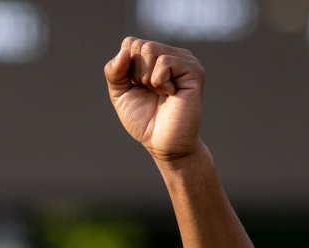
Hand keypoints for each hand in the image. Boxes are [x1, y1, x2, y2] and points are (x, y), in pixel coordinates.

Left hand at [104, 38, 204, 162]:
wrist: (163, 143)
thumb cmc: (144, 120)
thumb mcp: (120, 94)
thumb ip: (114, 72)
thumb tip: (123, 51)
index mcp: (154, 58)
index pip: (130, 43)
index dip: (125, 68)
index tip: (136, 87)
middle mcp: (171, 55)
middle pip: (138, 45)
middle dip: (136, 73)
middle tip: (150, 92)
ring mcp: (184, 61)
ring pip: (150, 49)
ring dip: (147, 78)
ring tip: (160, 93)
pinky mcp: (193, 70)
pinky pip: (164, 62)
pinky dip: (160, 82)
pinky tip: (171, 94)